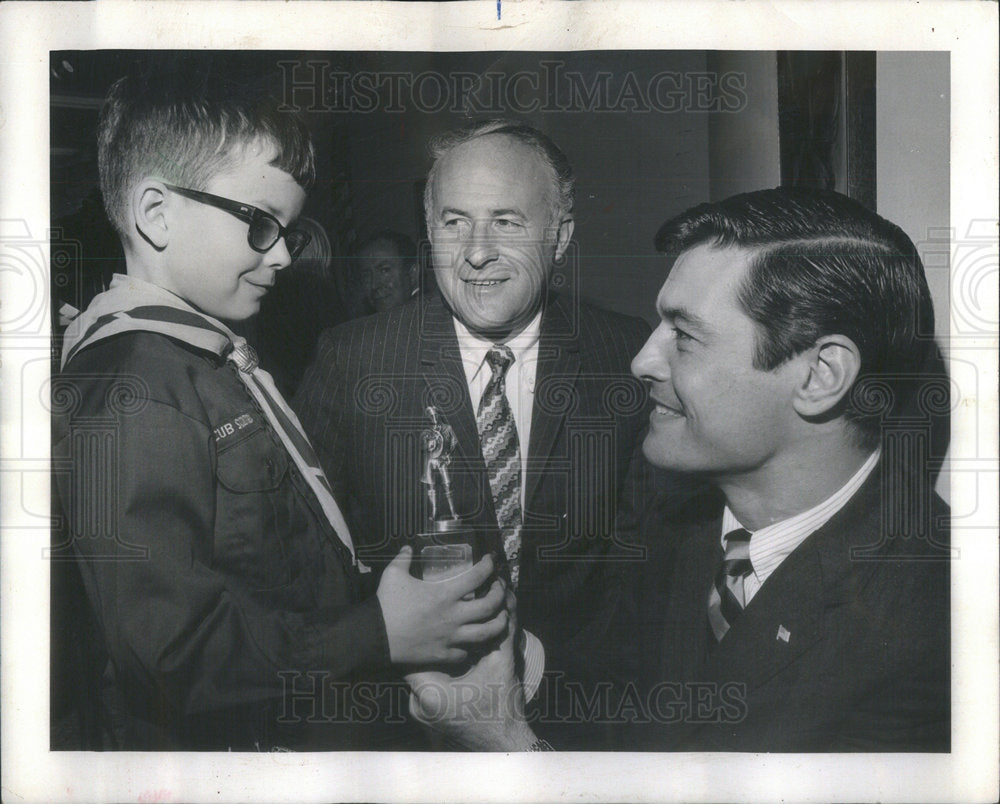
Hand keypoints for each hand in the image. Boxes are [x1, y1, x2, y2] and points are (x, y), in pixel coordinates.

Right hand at [377, 547, 506, 665]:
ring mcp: (452, 638)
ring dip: (499, 622)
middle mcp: (454, 616)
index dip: (489, 566)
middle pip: (492, 606)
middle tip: (498, 588)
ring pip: (488, 633)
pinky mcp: (445, 655)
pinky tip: (473, 638)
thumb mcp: (393, 574)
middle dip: (501, 595)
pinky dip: (473, 645)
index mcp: (445, 594)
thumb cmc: (386, 605)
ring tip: (500, 615)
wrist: (374, 638)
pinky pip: (468, 652)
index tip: (490, 561)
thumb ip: (404, 558)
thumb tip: (408, 547)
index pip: (478, 577)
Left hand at [406, 609, 536, 750]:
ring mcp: (421, 713)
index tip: (434, 619)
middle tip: (437, 625)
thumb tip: (506, 598)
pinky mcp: (427, 716)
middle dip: (429, 644)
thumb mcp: (501, 662)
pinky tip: (449, 664)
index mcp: (430, 691)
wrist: (506, 743)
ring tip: (442, 642)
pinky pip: (424, 687)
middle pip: (415, 662)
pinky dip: (435, 674)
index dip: (426, 633)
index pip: (414, 651)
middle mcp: (418, 704)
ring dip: (431, 659)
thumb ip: (501, 629)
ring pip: (419, 674)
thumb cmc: (503, 708)